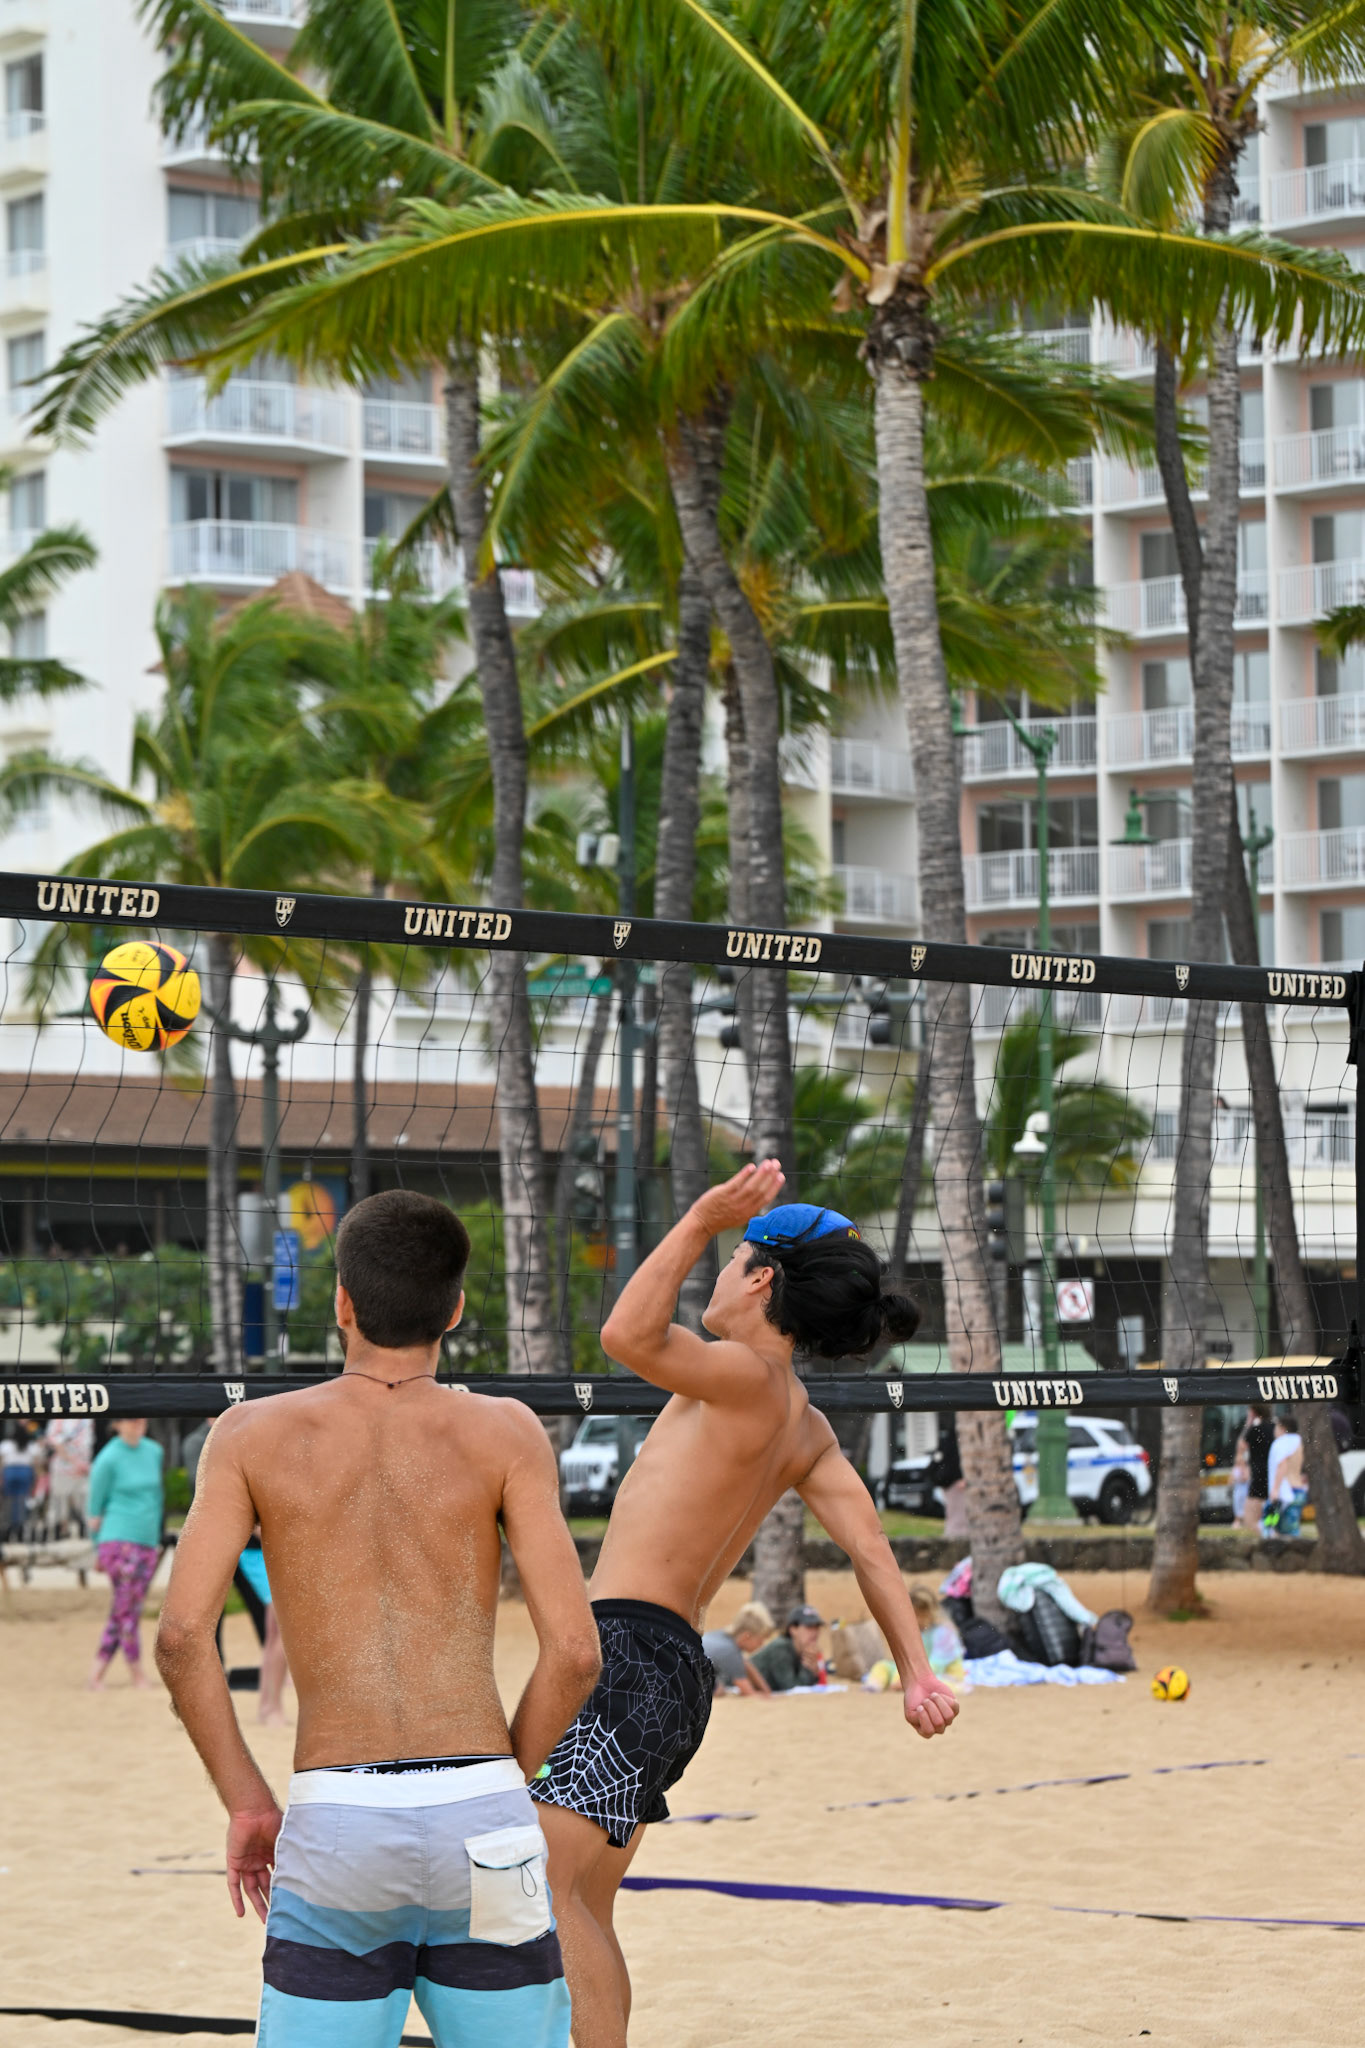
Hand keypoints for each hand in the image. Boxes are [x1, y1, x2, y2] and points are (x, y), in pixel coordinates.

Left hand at [226, 1804, 282, 1922]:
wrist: (254, 1810)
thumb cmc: (273, 1820)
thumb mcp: (285, 1841)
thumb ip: (291, 1855)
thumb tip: (309, 1872)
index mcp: (272, 1853)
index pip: (277, 1876)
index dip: (283, 1889)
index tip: (291, 1903)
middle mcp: (259, 1859)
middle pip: (265, 1886)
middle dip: (271, 1901)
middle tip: (278, 1918)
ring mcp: (246, 1862)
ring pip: (251, 1888)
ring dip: (257, 1904)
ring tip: (265, 1920)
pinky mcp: (234, 1862)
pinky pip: (234, 1884)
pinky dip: (236, 1898)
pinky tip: (241, 1913)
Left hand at [693, 1160, 785, 1235]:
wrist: (702, 1223)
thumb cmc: (720, 1217)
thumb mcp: (739, 1216)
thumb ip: (749, 1205)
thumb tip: (759, 1192)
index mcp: (749, 1213)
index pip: (766, 1198)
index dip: (775, 1187)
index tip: (781, 1176)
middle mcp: (743, 1208)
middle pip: (761, 1191)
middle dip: (771, 1176)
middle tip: (777, 1164)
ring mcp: (733, 1201)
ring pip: (751, 1187)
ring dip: (761, 1173)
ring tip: (768, 1163)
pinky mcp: (723, 1194)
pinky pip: (737, 1183)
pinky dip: (745, 1174)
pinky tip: (751, 1166)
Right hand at [903, 1673, 958, 1739]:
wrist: (920, 1684)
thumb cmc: (914, 1700)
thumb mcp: (910, 1713)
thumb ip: (920, 1722)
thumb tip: (934, 1720)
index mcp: (926, 1732)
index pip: (928, 1731)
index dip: (923, 1717)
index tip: (919, 1707)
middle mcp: (938, 1728)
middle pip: (939, 1723)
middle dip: (930, 1707)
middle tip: (925, 1700)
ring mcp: (947, 1720)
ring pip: (948, 1716)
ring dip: (938, 1702)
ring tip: (932, 1696)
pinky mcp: (955, 1709)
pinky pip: (953, 1706)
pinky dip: (944, 1697)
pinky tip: (938, 1694)